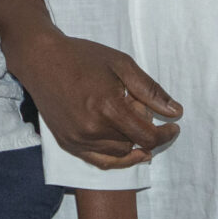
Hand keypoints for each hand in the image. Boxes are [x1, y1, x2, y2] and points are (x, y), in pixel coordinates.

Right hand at [7, 30, 181, 169]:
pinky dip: (116, 158)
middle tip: (141, 109)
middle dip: (146, 131)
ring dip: (131, 142)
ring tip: (128, 120)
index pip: (147, 136)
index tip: (174, 126)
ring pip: (119, 154)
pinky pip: (99, 161)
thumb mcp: (122, 65)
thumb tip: (176, 112)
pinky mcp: (67, 143)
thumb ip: (150, 91)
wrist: (41, 60)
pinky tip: (126, 149)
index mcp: (108, 108)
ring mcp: (78, 139)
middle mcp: (92, 129)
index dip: (166, 135)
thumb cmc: (83, 57)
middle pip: (134, 144)